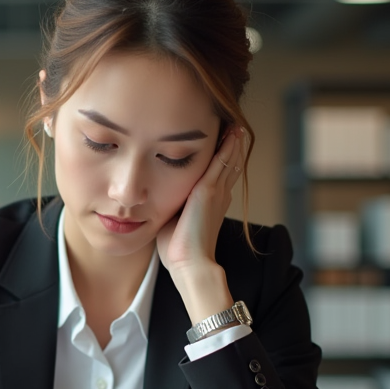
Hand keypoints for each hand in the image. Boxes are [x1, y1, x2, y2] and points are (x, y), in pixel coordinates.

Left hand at [156, 126, 245, 275]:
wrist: (190, 263)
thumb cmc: (178, 249)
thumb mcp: (174, 221)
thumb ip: (171, 207)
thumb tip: (154, 201)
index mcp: (211, 203)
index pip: (220, 176)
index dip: (222, 160)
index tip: (221, 144)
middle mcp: (219, 195)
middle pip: (228, 164)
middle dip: (230, 146)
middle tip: (233, 127)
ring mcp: (216, 192)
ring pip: (228, 160)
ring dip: (231, 142)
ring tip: (234, 125)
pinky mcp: (210, 190)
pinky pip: (222, 162)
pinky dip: (228, 146)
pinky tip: (232, 132)